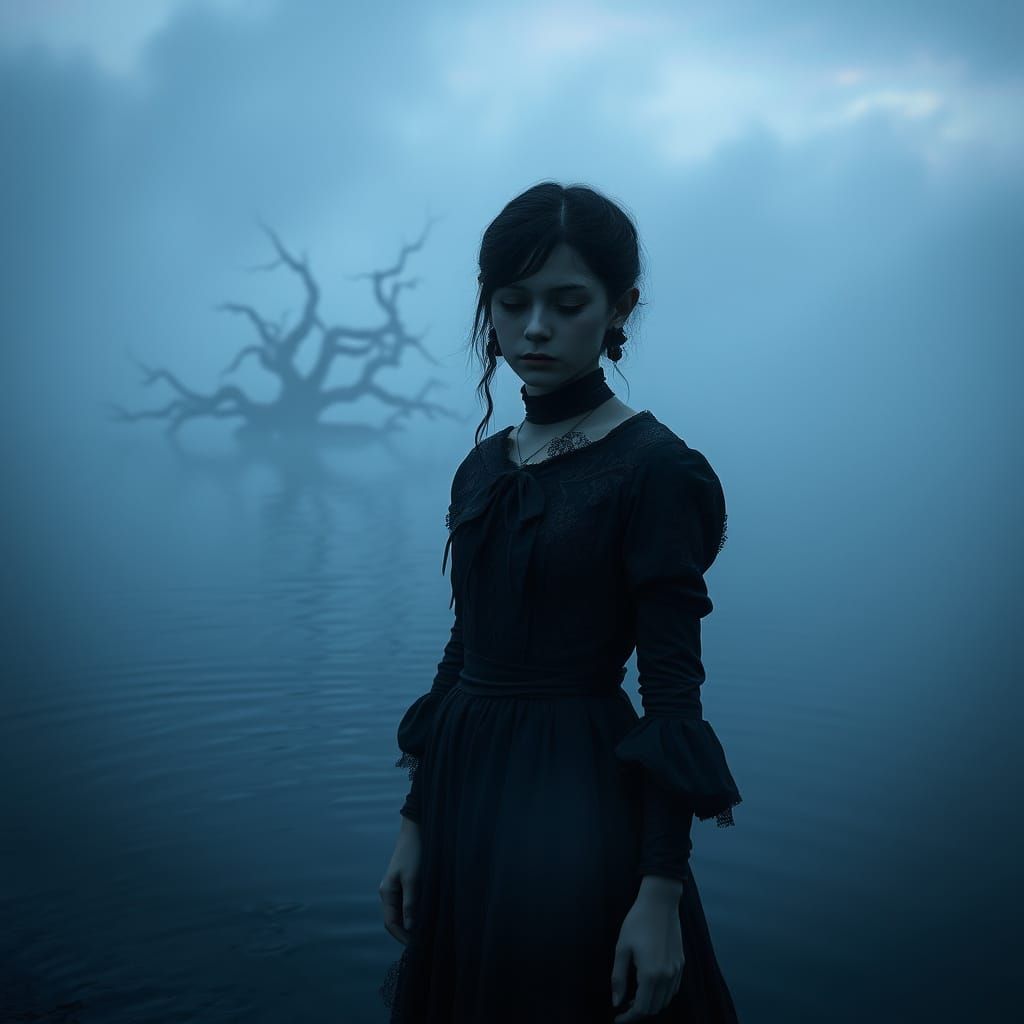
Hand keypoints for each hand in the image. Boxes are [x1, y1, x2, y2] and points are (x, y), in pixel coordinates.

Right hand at [379, 817, 420, 945]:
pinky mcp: (408, 882)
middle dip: (408, 932)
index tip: (417, 947)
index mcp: (387, 892)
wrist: (417, 829)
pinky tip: (429, 915)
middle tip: (425, 943)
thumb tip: (409, 928)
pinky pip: (410, 903)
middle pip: (396, 919)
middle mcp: (390, 892)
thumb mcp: (413, 879)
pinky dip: (417, 912)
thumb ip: (410, 904)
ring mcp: (398, 887)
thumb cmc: (414, 853)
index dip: (402, 937)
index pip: (391, 923)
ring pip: (404, 912)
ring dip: (413, 923)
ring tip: (428, 932)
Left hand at [610, 894, 683, 1020]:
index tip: (617, 1017)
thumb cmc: (637, 922)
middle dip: (638, 1012)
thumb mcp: (622, 948)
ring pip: (665, 1001)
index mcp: (651, 975)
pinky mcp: (681, 963)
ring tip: (635, 995)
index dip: (628, 1017)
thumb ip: (618, 978)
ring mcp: (677, 971)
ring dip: (651, 1004)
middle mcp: (667, 977)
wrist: (660, 903)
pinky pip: (673, 989)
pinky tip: (650, 985)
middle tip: (624, 1005)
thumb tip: (616, 1002)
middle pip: (654, 1008)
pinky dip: (662, 995)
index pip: (641, 1008)